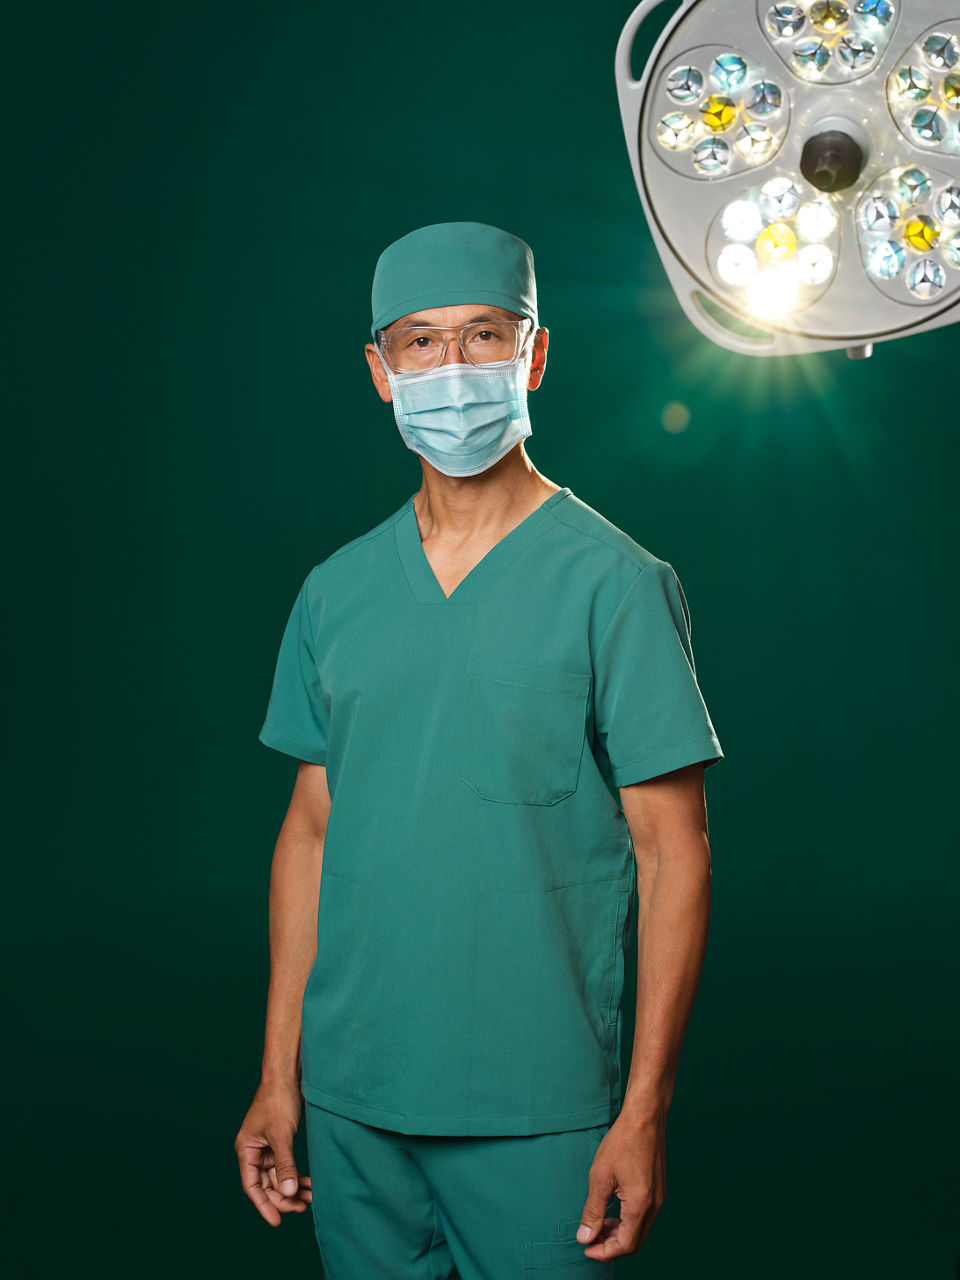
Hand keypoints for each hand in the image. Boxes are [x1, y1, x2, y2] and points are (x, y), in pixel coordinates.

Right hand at [234, 1079, 312, 1225]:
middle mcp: (254, 1150)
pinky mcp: (281, 1141)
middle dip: (283, 1197)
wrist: (289, 1075)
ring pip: (279, 1176)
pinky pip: (287, 1166)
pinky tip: (310, 1184)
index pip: (252, 1185)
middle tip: (302, 1207)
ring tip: (310, 1198)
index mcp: (246, 1149)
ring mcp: (268, 1147)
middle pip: (266, 1184)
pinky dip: (297, 1175)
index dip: (264, 1205)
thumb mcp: (282, 1134)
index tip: (277, 1222)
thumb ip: (284, 1164)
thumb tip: (287, 1192)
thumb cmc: (279, 1100)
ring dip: (293, 1188)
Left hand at [575, 1110, 665, 1259]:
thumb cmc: (622, 1142)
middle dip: (611, 1245)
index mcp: (640, 1205)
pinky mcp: (658, 1190)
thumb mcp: (600, 1176)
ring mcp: (659, 1198)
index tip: (586, 1248)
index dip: (604, 1252)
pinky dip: (628, 1221)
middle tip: (589, 1238)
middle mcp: (654, 1206)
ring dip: (619, 1233)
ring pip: (639, 1230)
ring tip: (598, 1224)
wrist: (645, 1118)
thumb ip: (593, 1210)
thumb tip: (585, 1237)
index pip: (625, 1245)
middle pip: (634, 1242)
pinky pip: (644, 1216)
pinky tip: (613, 1210)